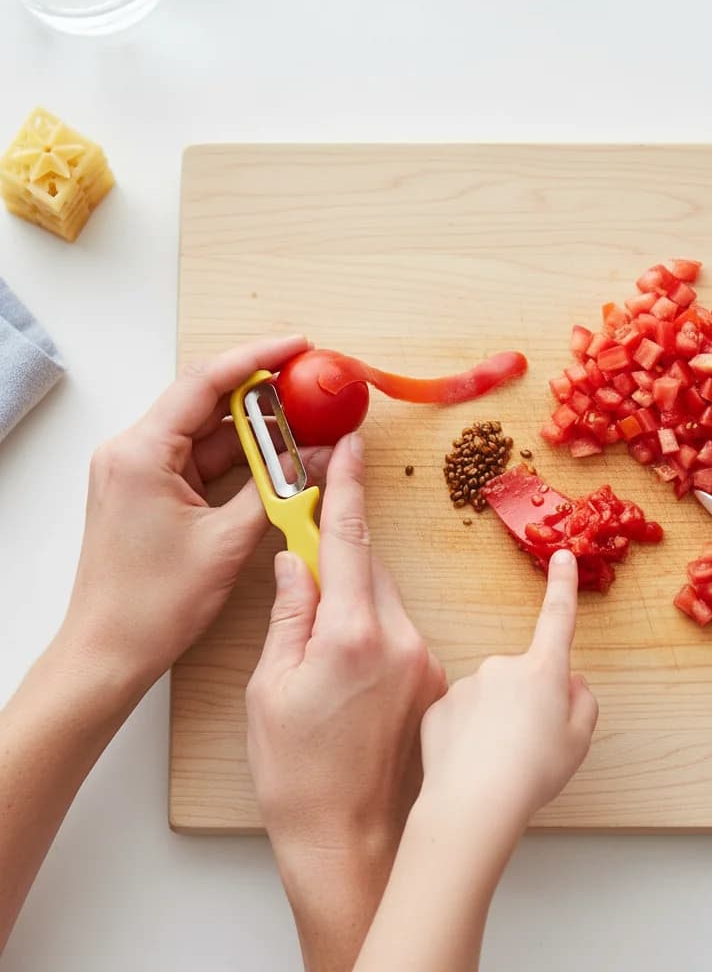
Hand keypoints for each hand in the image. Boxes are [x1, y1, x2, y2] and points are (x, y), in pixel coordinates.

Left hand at [60, 335, 324, 690]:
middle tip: (311, 387)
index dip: (257, 358)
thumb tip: (316, 455)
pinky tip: (278, 458)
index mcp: (141, 453)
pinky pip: (202, 458)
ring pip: (208, 431)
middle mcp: (133, 451)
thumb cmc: (153, 603)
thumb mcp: (227, 541)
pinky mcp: (150, 489)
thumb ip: (276, 488)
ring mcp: (140, 469)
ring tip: (306, 424)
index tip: (298, 347)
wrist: (110, 649)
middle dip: (264, 394)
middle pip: (206, 401)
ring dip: (256, 430)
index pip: (204, 382)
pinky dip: (240, 457)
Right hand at [246, 433, 446, 863]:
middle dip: (340, 559)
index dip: (346, 488)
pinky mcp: (433, 679)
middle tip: (306, 571)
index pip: (348, 541)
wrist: (346, 835)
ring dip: (356, 602)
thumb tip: (295, 562)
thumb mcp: (270, 688)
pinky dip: (375, 632)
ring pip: (386, 600)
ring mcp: (423, 659)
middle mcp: (399, 638)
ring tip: (324, 649)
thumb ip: (288, 615)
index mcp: (350, 634)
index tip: (351, 448)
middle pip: (369, 569)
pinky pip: (402, 632)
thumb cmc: (297, 770)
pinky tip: (350, 672)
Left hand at [417, 549, 597, 837]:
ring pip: (488, 698)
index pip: (557, 619)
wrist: (474, 801)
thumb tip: (572, 683)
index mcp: (542, 670)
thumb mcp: (579, 741)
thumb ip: (582, 704)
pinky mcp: (438, 707)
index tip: (563, 556)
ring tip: (497, 762)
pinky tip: (471, 763)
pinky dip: (468, 736)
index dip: (563, 586)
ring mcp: (466, 684)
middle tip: (528, 746)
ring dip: (494, 721)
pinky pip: (460, 716)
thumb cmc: (533, 774)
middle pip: (521, 677)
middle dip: (525, 701)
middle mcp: (501, 666)